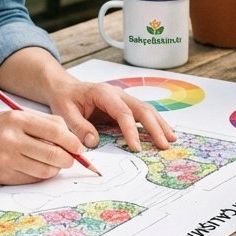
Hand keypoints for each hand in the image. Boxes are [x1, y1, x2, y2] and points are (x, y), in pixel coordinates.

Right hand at [0, 109, 82, 184]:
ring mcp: (6, 160)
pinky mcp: (2, 176)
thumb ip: (42, 124)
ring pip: (46, 170)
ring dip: (55, 168)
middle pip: (54, 154)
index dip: (72, 141)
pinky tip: (36, 167)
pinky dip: (40, 175)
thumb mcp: (14, 116)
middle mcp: (11, 140)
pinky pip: (32, 179)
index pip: (56, 131)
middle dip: (68, 159)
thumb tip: (71, 139)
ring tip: (53, 162)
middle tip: (71, 158)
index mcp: (16, 120)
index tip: (79, 146)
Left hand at [46, 79, 175, 151]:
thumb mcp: (65, 112)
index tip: (136, 147)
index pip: (122, 112)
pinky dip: (154, 124)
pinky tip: (162, 134)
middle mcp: (118, 94)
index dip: (131, 130)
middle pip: (142, 109)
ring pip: (146, 110)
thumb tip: (94, 142)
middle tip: (164, 145)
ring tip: (171, 140)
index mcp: (103, 93)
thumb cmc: (65, 98)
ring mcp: (123, 100)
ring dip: (159, 125)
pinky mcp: (124, 107)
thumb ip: (78, 127)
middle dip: (155, 127)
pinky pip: (141, 115)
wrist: (64, 88)